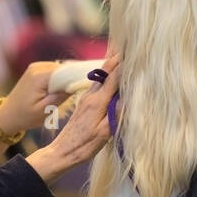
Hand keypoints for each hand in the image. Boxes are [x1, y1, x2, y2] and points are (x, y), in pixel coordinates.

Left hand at [0, 61, 71, 139]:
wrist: (8, 115)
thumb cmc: (26, 116)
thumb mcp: (45, 110)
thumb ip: (61, 96)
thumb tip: (77, 84)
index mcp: (39, 77)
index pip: (66, 71)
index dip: (78, 78)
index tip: (87, 87)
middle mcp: (38, 67)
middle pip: (65, 69)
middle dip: (72, 79)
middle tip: (77, 94)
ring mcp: (36, 66)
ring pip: (61, 69)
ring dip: (66, 79)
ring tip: (67, 94)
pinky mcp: (37, 69)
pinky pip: (54, 71)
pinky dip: (59, 79)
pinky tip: (59, 90)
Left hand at [25, 55, 119, 183]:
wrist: (62, 152)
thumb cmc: (84, 146)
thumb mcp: (104, 133)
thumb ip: (115, 115)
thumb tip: (127, 98)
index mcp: (97, 101)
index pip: (114, 77)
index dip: (124, 64)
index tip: (134, 52)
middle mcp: (91, 96)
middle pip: (107, 71)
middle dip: (118, 58)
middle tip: (128, 44)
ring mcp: (87, 98)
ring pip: (102, 76)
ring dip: (112, 65)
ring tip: (122, 53)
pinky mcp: (85, 103)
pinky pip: (98, 84)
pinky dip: (107, 75)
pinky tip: (111, 73)